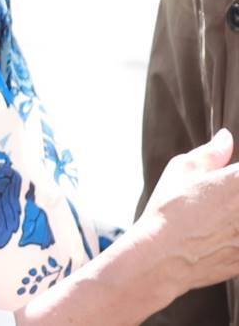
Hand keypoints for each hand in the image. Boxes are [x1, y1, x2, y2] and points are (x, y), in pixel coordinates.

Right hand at [131, 128, 238, 295]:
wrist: (163, 258)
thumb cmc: (168, 211)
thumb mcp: (181, 171)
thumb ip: (211, 153)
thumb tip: (226, 138)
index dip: (236, 175)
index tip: (227, 180)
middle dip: (233, 196)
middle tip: (219, 200)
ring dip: (235, 217)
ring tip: (219, 218)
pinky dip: (235, 237)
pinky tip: (221, 235)